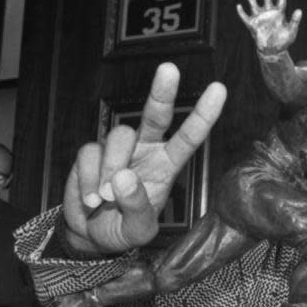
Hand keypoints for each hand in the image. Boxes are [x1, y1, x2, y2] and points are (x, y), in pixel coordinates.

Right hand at [61, 63, 225, 254]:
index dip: (203, 115)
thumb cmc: (123, 229)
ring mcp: (118, 150)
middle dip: (162, 92)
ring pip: (118, 137)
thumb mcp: (138, 230)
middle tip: (169, 70)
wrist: (91, 236)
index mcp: (166, 166)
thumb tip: (123, 178)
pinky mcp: (91, 153)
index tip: (218, 90)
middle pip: (155, 115)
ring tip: (104, 199)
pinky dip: (87, 179)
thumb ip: (136, 207)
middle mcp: (145, 151)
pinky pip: (89, 154)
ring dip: (110, 169)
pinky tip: (90, 199)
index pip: (189, 138)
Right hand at [236, 0, 301, 54]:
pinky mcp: (252, 25)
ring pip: (254, 4)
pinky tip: (239, 6)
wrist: (273, 51)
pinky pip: (246, 18)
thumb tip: (299, 10)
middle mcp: (269, 12)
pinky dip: (242, 13)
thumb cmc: (283, 41)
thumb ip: (294, 21)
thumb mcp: (291, 32)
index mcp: (279, 13)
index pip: (281, 0)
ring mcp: (260, 18)